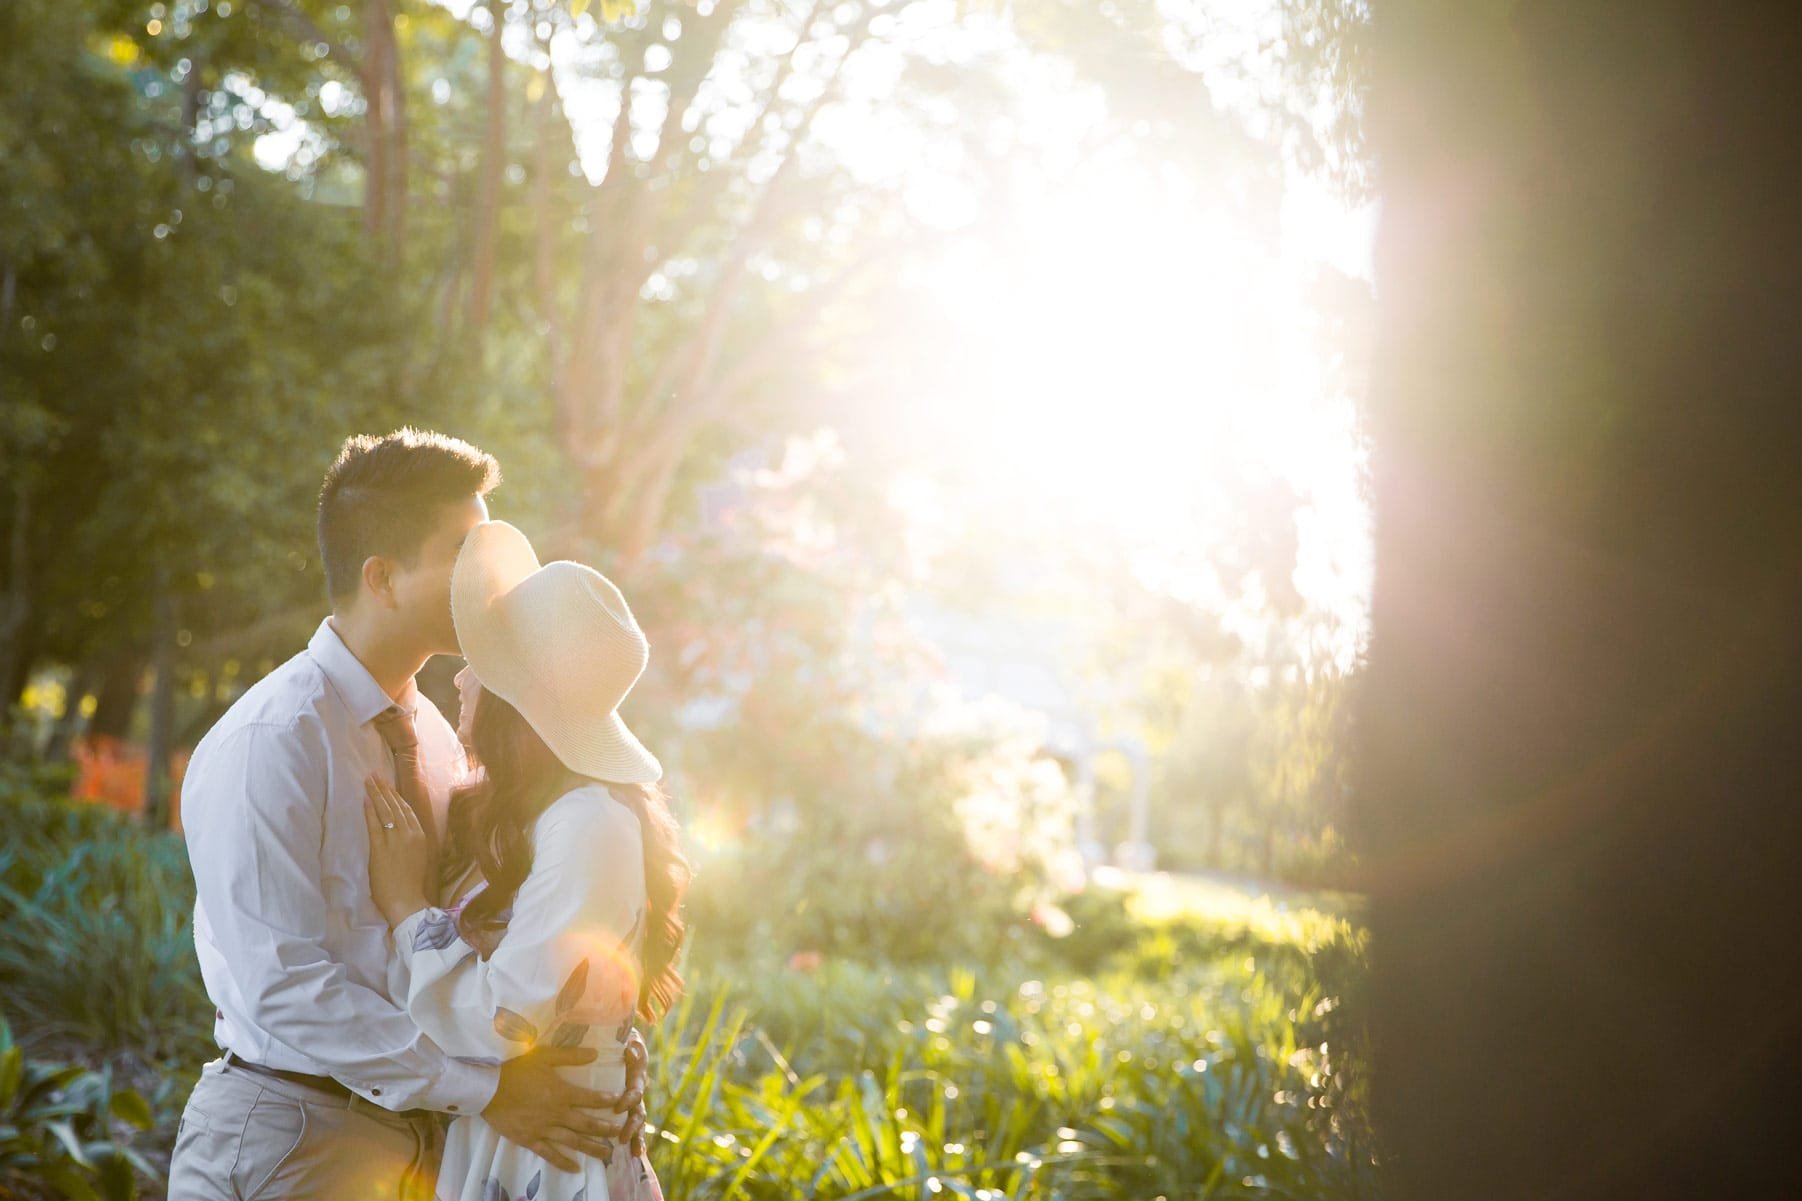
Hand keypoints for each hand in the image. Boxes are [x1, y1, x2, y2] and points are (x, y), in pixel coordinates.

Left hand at [363, 774, 430, 925]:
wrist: (407, 901)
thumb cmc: (411, 885)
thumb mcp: (417, 858)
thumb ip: (410, 843)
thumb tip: (400, 831)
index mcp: (420, 836)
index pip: (406, 810)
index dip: (396, 796)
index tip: (388, 784)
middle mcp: (410, 834)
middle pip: (396, 806)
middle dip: (385, 789)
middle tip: (375, 775)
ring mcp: (396, 840)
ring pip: (386, 811)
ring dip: (377, 794)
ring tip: (369, 781)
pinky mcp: (381, 848)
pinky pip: (375, 825)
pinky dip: (370, 811)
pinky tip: (366, 800)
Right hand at [483, 1045, 635, 1172]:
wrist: (487, 1088)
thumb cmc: (515, 1069)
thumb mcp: (544, 1056)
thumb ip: (570, 1056)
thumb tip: (595, 1054)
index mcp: (562, 1093)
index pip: (592, 1099)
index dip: (608, 1101)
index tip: (621, 1103)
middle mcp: (556, 1114)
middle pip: (587, 1124)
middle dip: (606, 1129)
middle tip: (620, 1132)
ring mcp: (543, 1129)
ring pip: (573, 1141)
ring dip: (591, 1148)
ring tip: (607, 1154)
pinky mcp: (529, 1139)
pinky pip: (549, 1154)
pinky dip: (563, 1162)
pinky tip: (576, 1168)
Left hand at [590, 1027, 649, 1157]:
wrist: (623, 1040)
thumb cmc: (621, 1039)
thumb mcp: (627, 1038)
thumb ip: (631, 1045)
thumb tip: (630, 1051)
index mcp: (636, 1074)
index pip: (635, 1090)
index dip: (628, 1100)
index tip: (618, 1108)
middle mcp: (637, 1089)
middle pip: (639, 1111)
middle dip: (632, 1126)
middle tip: (623, 1137)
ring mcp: (633, 1100)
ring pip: (638, 1121)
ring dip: (636, 1137)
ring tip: (634, 1152)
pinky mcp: (626, 1107)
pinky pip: (631, 1125)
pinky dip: (635, 1139)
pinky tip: (634, 1155)